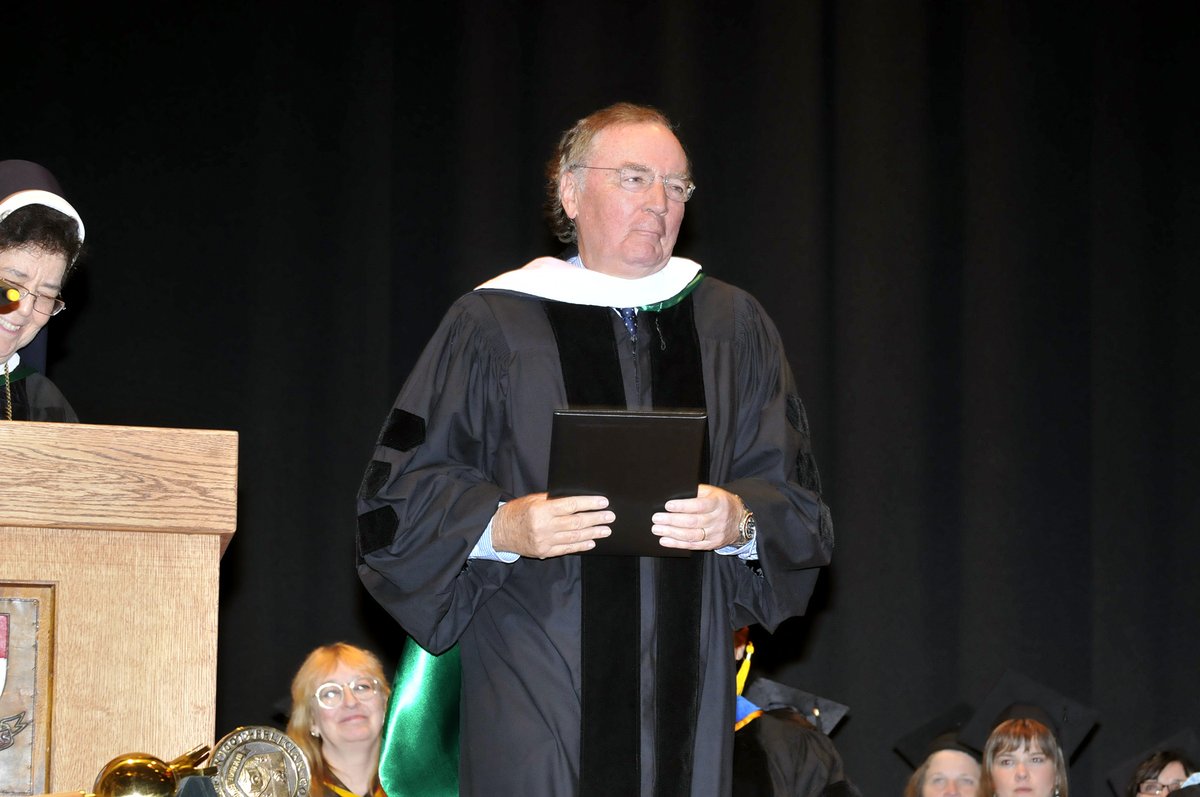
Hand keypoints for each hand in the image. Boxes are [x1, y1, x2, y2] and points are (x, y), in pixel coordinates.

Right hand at [492, 493, 613, 558]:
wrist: (498, 531)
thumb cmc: (517, 512)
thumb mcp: (533, 500)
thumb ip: (553, 500)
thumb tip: (576, 500)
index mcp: (542, 509)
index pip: (571, 505)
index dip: (589, 504)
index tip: (603, 502)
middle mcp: (544, 526)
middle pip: (576, 522)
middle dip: (596, 519)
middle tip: (610, 517)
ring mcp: (544, 541)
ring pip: (574, 537)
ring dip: (592, 533)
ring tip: (606, 530)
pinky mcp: (544, 551)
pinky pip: (566, 549)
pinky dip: (580, 546)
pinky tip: (591, 542)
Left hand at [651, 484, 742, 550]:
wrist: (740, 520)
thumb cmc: (721, 503)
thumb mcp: (713, 492)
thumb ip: (697, 491)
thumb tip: (676, 492)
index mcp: (718, 503)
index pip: (699, 505)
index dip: (683, 506)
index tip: (668, 505)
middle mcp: (717, 520)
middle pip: (692, 522)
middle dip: (672, 520)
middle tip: (656, 518)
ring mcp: (714, 534)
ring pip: (691, 535)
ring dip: (671, 533)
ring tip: (657, 529)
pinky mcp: (711, 544)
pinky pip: (692, 545)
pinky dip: (677, 544)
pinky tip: (665, 541)